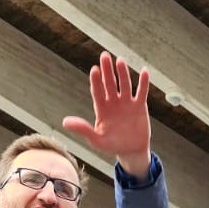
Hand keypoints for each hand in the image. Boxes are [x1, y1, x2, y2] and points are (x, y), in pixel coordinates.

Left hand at [62, 51, 151, 177]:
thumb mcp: (96, 140)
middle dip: (107, 70)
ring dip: (123, 73)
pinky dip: (143, 82)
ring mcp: (127, 103)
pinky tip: (144, 71)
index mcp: (101, 108)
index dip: (96, 81)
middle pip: (109, 83)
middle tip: (104, 56)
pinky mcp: (139, 106)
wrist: (131, 151)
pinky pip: (142, 92)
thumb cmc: (112, 146)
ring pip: (124, 85)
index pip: (97, 91)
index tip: (94, 70)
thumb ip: (83, 129)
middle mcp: (113, 102)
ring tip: (120, 61)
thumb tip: (65, 122)